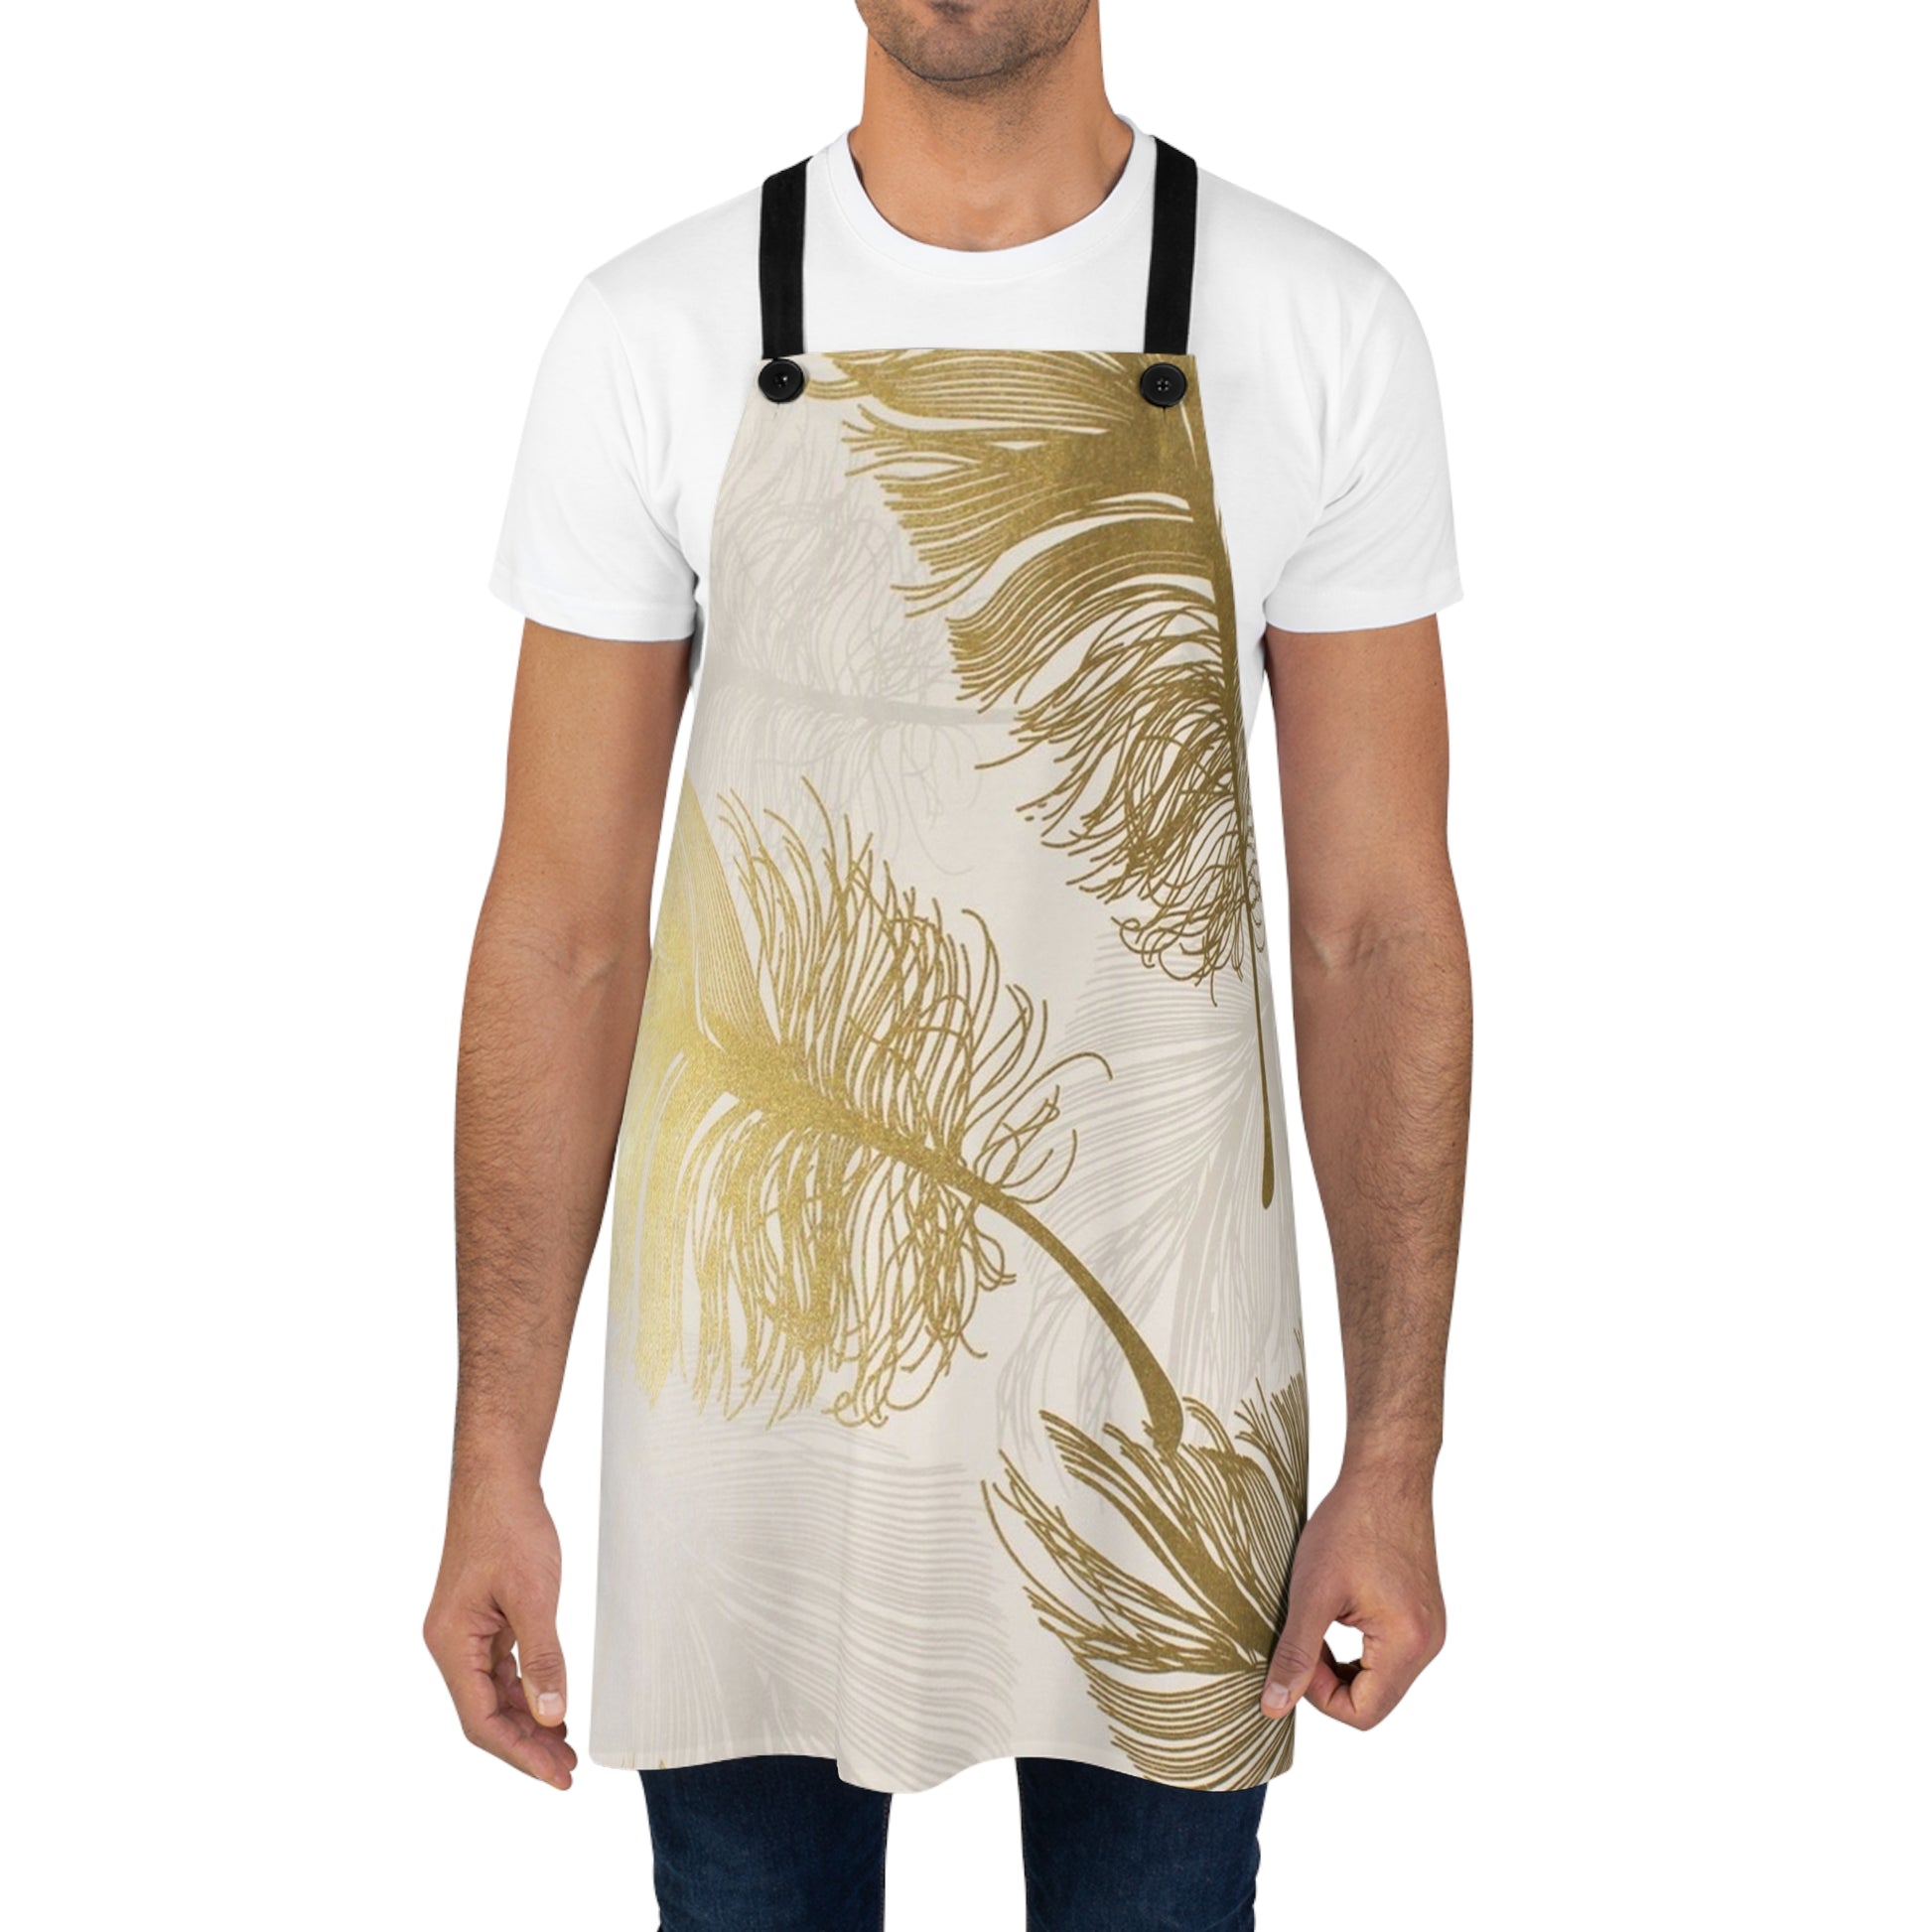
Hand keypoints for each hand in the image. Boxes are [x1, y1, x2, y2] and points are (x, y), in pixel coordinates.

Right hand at [423, 1471, 577, 1788]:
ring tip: (565, 1749)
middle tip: (567, 1771)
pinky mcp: (484, 1619)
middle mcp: (451, 1644)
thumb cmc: (509, 1527)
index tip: (555, 1775)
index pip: (480, 1721)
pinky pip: (502, 1671)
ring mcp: (466, 1633)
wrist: (498, 1478)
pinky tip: (552, 1707)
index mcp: (451, 1644)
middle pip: (485, 1715)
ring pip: (494, 1695)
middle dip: (526, 1746)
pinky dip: (526, 1692)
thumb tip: (552, 1715)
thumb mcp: (534, 1596)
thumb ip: (542, 1659)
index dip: (519, 1753)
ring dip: (528, 1723)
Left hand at [1259, 1458, 1445, 1728]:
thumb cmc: (1351, 1525)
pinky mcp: (1423, 1614)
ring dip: (1342, 1663)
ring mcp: (1430, 1629)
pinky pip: (1390, 1653)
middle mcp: (1429, 1645)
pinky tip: (1338, 1612)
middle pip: (1374, 1701)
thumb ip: (1295, 1655)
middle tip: (1303, 1637)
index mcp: (1408, 1646)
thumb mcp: (1312, 1593)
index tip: (1297, 1655)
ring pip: (1381, 1678)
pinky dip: (1359, 1647)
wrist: (1387, 1475)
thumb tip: (1275, 1706)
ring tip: (1318, 1621)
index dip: (1319, 1696)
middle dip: (1330, 1680)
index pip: (1363, 1714)